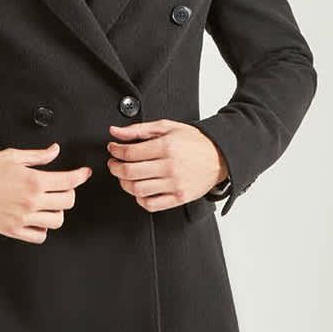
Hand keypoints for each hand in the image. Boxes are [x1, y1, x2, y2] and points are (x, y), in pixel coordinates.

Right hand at [0, 143, 91, 242]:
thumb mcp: (13, 156)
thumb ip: (38, 156)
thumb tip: (55, 150)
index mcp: (34, 180)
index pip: (69, 181)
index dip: (81, 176)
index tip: (84, 173)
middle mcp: (32, 201)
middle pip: (68, 202)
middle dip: (69, 193)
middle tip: (63, 188)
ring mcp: (24, 218)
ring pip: (57, 220)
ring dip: (57, 211)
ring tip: (49, 204)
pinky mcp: (14, 230)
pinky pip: (40, 236)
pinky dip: (43, 228)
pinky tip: (38, 219)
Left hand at [107, 119, 227, 212]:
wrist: (219, 156)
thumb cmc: (194, 141)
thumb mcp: (167, 127)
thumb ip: (139, 129)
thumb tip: (115, 132)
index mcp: (166, 146)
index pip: (130, 152)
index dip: (116, 151)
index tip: (113, 149)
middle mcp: (170, 166)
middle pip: (130, 172)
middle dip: (115, 167)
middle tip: (114, 163)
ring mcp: (175, 184)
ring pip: (137, 189)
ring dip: (124, 183)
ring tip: (125, 176)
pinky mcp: (179, 197)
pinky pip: (151, 204)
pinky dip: (140, 198)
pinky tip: (140, 189)